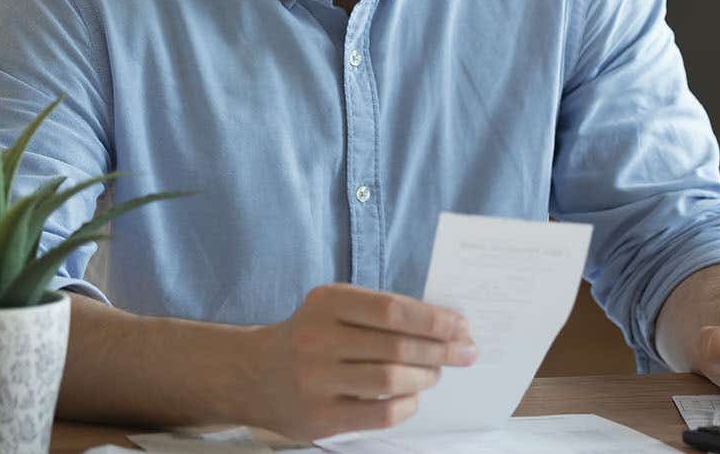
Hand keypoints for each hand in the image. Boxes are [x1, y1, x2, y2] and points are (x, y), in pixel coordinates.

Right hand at [249, 283, 477, 438]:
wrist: (253, 374)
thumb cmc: (312, 335)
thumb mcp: (336, 309)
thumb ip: (381, 313)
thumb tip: (446, 327)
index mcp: (327, 303)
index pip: (393, 310)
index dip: (434, 319)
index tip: (462, 326)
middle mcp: (317, 339)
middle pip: (396, 346)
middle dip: (441, 350)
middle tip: (466, 352)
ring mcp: (316, 380)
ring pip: (391, 380)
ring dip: (425, 377)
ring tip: (436, 373)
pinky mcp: (319, 417)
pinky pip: (379, 414)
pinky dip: (406, 405)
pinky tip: (412, 398)